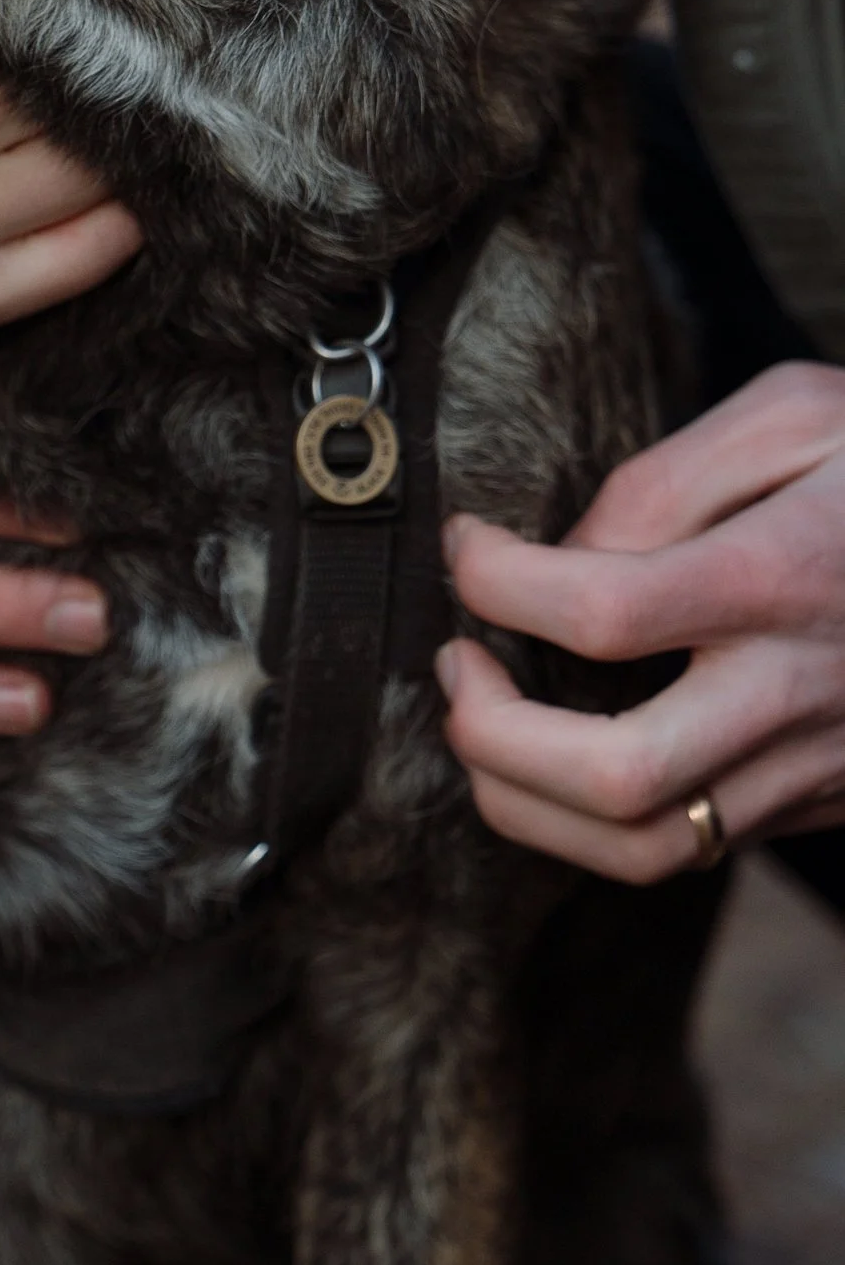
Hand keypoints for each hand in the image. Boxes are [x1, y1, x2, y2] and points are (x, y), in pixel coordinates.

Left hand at [437, 363, 844, 879]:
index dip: (495, 582)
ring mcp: (813, 766)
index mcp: (783, 578)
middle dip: (491, 734)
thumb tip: (564, 556)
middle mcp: (796, 691)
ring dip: (522, 801)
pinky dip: (587, 819)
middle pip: (615, 777)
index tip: (468, 545)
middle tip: (456, 663)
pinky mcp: (816, 804)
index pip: (602, 613)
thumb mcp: (800, 414)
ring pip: (644, 849)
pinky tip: (552, 748)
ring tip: (481, 719)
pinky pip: (684, 849)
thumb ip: (668, 477)